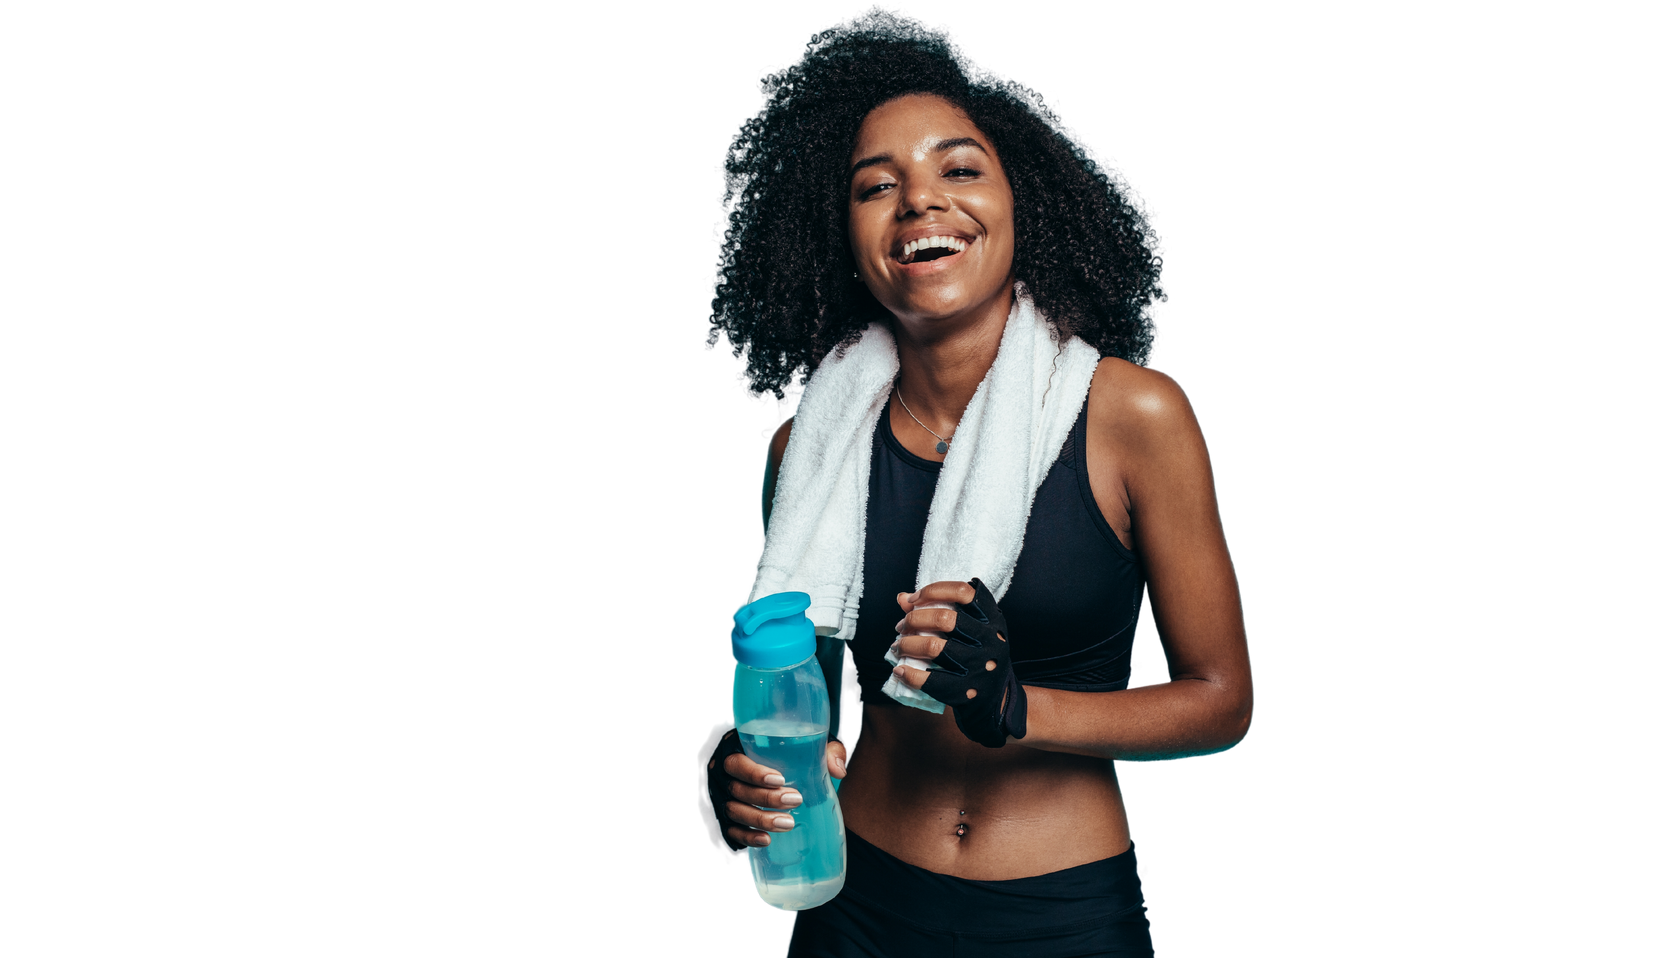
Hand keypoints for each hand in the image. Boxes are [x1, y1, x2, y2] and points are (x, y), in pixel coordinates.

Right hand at [710, 728, 848, 848]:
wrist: (766, 771)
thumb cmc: (784, 754)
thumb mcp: (804, 746)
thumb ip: (824, 750)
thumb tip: (838, 769)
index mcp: (735, 750)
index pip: (736, 761)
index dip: (754, 772)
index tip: (780, 779)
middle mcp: (722, 774)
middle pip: (736, 788)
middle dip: (766, 798)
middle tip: (795, 800)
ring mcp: (720, 798)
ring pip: (734, 811)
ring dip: (760, 819)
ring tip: (787, 823)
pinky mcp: (723, 819)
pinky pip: (730, 831)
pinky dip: (747, 837)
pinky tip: (766, 840)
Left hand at [891, 578, 1026, 747]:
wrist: (997, 698)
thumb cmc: (978, 655)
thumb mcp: (971, 629)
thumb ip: (938, 608)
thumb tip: (902, 598)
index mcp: (992, 619)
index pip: (963, 592)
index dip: (933, 591)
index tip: (913, 600)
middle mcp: (990, 640)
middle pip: (944, 619)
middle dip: (913, 619)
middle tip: (901, 626)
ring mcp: (979, 666)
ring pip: (933, 647)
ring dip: (906, 644)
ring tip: (897, 646)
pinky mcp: (967, 691)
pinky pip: (930, 680)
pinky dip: (909, 674)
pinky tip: (899, 670)